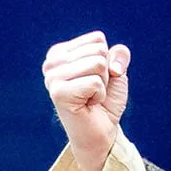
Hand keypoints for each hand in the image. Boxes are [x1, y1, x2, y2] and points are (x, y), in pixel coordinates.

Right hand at [43, 31, 130, 170]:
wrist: (101, 132)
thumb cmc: (105, 101)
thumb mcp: (116, 71)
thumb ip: (119, 54)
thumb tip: (115, 60)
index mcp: (60, 53)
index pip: (97, 39)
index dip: (106, 60)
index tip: (95, 79)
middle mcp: (51, 63)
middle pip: (98, 50)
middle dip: (105, 73)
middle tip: (93, 91)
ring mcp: (52, 78)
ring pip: (97, 64)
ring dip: (102, 84)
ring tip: (90, 97)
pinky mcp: (58, 93)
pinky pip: (95, 82)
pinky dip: (99, 95)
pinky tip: (88, 105)